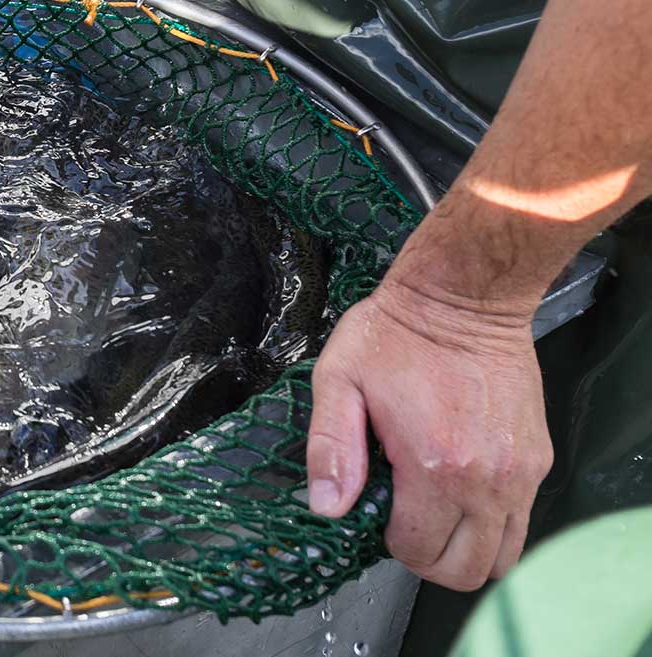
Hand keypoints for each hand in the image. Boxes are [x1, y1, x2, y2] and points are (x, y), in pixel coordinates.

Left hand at [306, 275, 552, 590]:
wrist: (464, 297)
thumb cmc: (394, 335)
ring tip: (434, 513)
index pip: (418, 551)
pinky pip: (522, 521)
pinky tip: (460, 491)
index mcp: (436, 466)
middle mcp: (490, 479)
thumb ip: (330, 448)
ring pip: (505, 556)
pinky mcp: (540, 459)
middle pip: (469, 570)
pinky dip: (492, 524)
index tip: (378, 509)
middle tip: (405, 522)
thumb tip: (326, 507)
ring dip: (466, 550)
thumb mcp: (338, 381)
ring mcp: (523, 473)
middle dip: (429, 559)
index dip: (390, 542)